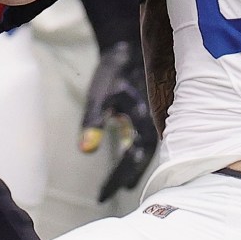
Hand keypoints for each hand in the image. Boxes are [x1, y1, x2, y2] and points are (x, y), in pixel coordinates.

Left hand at [80, 39, 156, 199]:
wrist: (129, 43)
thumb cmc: (115, 69)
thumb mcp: (100, 94)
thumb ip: (93, 122)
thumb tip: (86, 151)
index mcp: (145, 122)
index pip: (131, 161)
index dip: (116, 180)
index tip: (102, 196)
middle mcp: (154, 123)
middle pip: (140, 161)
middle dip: (124, 178)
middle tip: (105, 196)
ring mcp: (153, 117)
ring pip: (144, 151)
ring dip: (130, 167)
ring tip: (118, 184)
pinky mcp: (148, 110)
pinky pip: (143, 137)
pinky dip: (134, 150)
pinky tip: (126, 156)